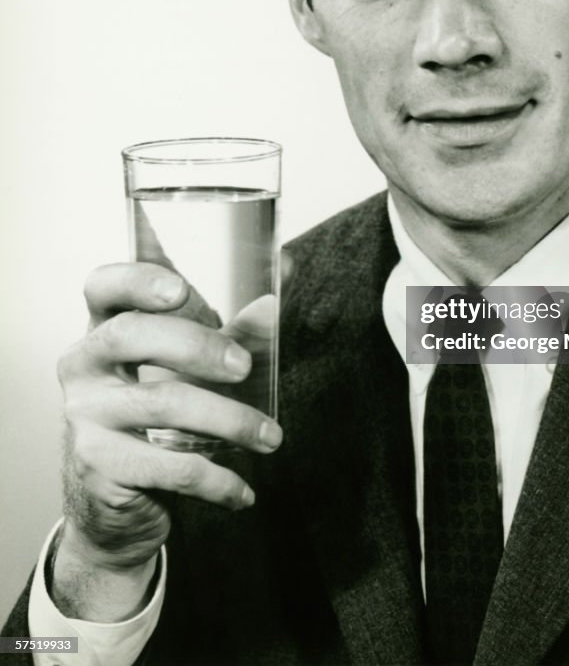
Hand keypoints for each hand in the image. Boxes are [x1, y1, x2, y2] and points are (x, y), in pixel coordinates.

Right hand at [50, 257, 288, 618]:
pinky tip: (243, 491)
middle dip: (197, 345)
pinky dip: (217, 480)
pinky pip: (168, 467)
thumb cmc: (157, 416)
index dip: (136, 280)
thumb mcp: (192, 369)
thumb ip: (232, 334)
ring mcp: (84, 417)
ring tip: (270, 437)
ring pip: (160, 404)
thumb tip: (271, 304)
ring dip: (229, 420)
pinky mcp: (97, 466)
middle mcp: (83, 367)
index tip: (180, 289)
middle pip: (131, 335)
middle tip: (245, 367)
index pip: (103, 287)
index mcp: (103, 329)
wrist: (113, 502)